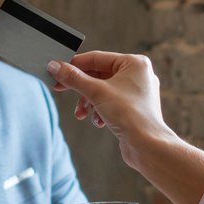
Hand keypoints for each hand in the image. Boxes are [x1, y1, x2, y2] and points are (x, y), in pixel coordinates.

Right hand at [47, 51, 172, 156]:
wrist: (148, 146)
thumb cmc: (130, 115)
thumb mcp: (96, 92)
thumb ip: (73, 78)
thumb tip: (55, 67)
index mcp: (134, 63)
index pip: (97, 58)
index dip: (75, 64)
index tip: (57, 69)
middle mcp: (138, 75)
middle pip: (99, 74)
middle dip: (81, 88)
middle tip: (60, 89)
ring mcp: (137, 92)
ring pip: (103, 90)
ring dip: (89, 102)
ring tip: (82, 114)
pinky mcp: (134, 108)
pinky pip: (111, 103)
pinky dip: (100, 110)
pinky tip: (99, 121)